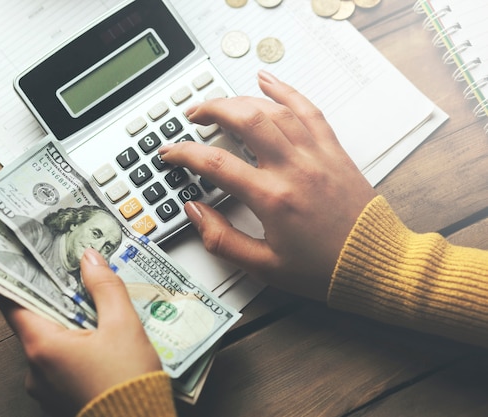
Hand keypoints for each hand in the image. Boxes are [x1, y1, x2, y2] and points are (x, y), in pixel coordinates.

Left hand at [0, 248, 161, 415]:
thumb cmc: (128, 381)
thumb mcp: (123, 325)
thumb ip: (105, 287)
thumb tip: (90, 257)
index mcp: (42, 346)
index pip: (11, 304)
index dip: (20, 280)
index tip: (33, 264)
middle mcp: (35, 369)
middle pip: (34, 322)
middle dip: (56, 301)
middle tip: (77, 283)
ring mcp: (44, 388)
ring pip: (49, 344)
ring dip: (68, 327)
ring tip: (97, 315)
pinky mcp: (58, 399)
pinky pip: (59, 365)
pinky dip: (74, 350)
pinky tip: (100, 344)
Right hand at [158, 70, 376, 300]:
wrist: (375, 263)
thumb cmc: (325, 269)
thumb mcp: (264, 267)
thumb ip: (223, 240)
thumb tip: (196, 212)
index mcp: (273, 198)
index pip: (216, 164)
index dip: (184, 153)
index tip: (170, 152)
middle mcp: (294, 168)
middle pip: (245, 120)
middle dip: (212, 110)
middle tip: (193, 115)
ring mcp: (316, 155)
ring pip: (273, 110)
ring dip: (242, 100)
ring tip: (221, 102)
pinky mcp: (332, 151)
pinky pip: (308, 110)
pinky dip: (286, 91)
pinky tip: (268, 82)